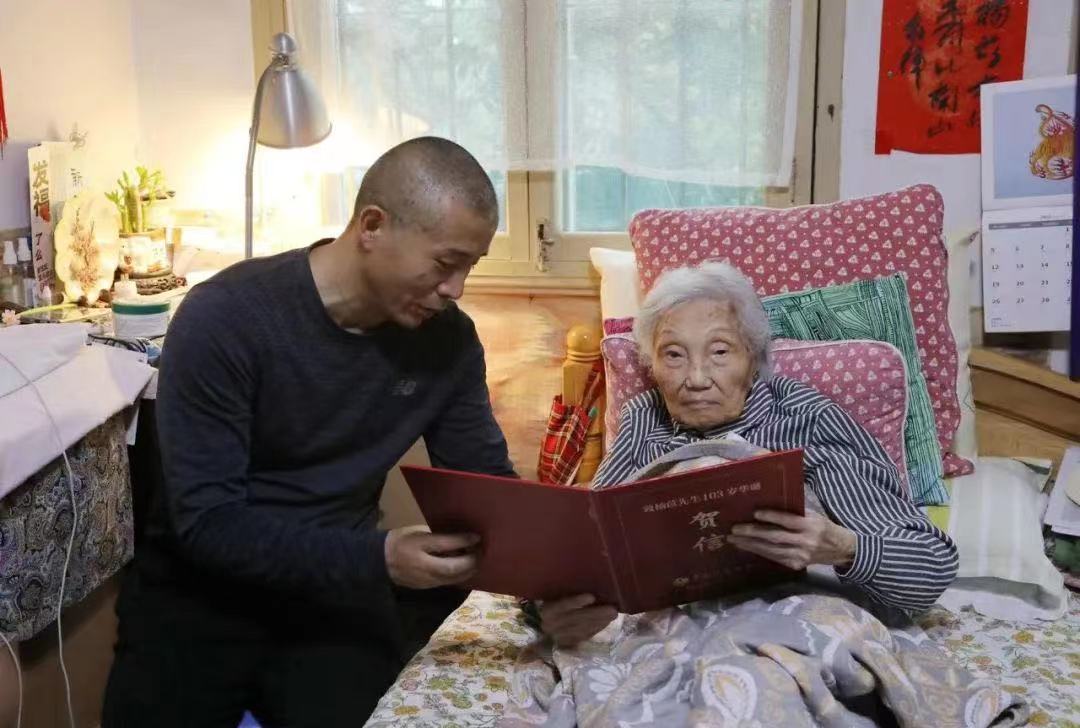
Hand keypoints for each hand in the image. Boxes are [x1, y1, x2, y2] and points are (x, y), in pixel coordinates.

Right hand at [385, 525, 479, 588]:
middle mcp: (425, 570)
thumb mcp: (418, 534)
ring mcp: (427, 581)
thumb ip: (439, 537)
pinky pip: (448, 582)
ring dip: (468, 570)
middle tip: (482, 550)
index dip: (465, 542)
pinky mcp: (427, 587)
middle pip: (454, 569)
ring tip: (477, 559)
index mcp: (421, 552)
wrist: (379, 561)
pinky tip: (465, 568)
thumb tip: (463, 537)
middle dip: (472, 561)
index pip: (448, 548)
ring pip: (453, 579)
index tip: (478, 537)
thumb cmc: (400, 542)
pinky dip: (459, 575)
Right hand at [539, 594, 617, 646]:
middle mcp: (552, 625)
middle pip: (575, 619)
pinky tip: (606, 622)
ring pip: (582, 630)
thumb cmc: (553, 602)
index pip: (562, 606)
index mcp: (548, 610)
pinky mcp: (567, 643)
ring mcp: (559, 636)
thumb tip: (589, 587)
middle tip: (612, 609)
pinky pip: (584, 636)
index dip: (576, 602)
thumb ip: (567, 592)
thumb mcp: (556, 596)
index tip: (591, 597)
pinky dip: (596, 629)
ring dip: (599, 622)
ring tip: (612, 615)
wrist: (544, 623)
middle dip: (596, 614)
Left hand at [728, 510, 855, 570]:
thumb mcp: (814, 515)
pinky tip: (746, 547)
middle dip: (753, 533)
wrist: (841, 549)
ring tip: (734, 539)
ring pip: (771, 550)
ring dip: (750, 545)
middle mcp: (806, 542)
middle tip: (734, 529)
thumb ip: (795, 512)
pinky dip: (759, 552)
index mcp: (811, 526)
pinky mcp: (796, 565)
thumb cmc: (823, 527)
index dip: (772, 517)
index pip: (788, 521)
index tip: (755, 513)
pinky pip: (774, 558)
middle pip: (776, 537)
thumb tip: (768, 502)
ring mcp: (801, 556)